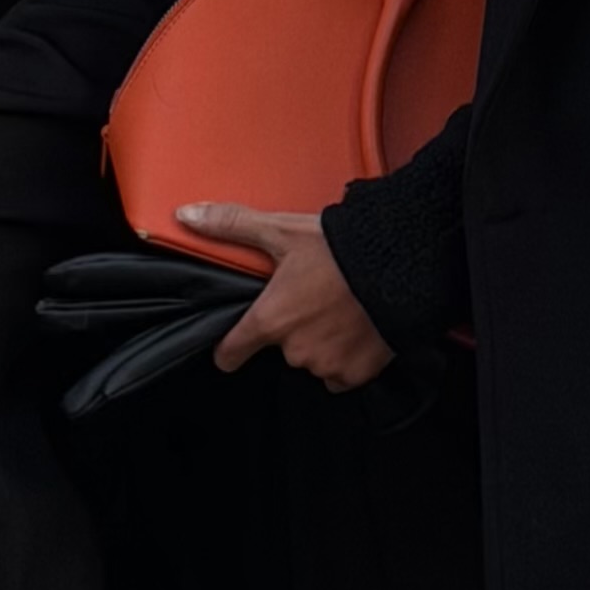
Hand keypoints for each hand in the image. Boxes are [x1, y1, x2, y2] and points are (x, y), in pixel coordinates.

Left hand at [176, 203, 394, 390]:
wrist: (403, 262)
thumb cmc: (342, 248)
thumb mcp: (282, 230)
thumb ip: (232, 225)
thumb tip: (186, 214)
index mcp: (270, 319)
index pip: (231, 352)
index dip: (230, 349)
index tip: (234, 346)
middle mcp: (294, 348)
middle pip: (280, 348)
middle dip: (292, 329)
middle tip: (313, 300)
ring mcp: (326, 364)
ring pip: (312, 360)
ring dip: (320, 342)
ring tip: (339, 311)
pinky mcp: (356, 373)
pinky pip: (340, 375)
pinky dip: (346, 358)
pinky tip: (355, 331)